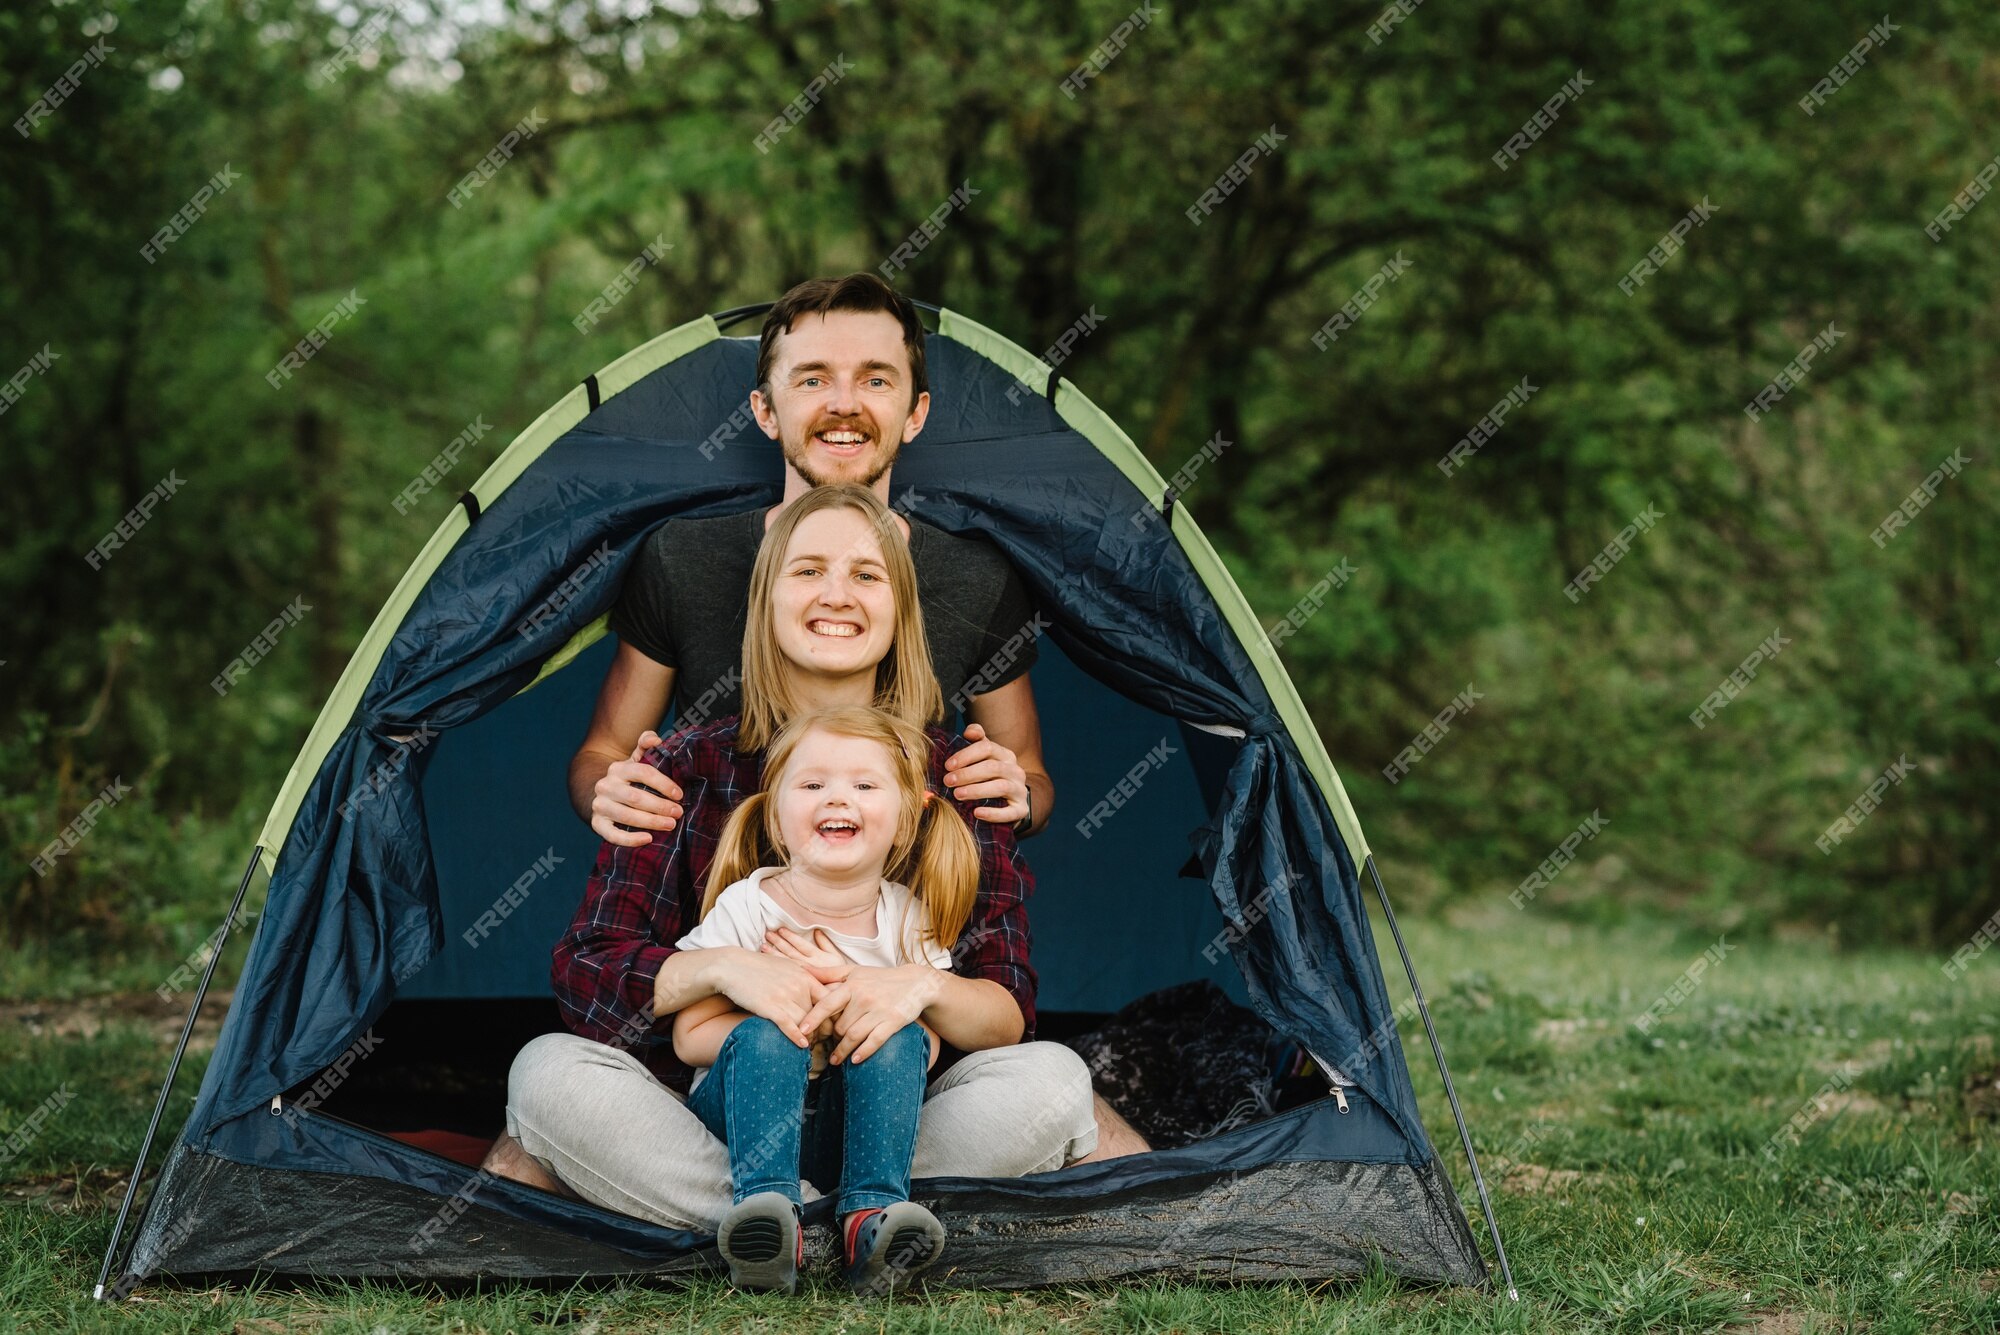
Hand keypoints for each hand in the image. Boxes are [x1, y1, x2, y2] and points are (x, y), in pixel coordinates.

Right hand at [590, 730, 684, 846]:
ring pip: (626, 816)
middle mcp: (606, 786)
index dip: (663, 784)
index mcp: (618, 768)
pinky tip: (648, 839)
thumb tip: (655, 738)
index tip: (679, 795)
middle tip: (679, 813)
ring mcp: (599, 805)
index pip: (643, 772)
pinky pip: (612, 835)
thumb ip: (646, 746)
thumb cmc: (629, 780)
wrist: (603, 796)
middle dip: (660, 806)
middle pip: (635, 797)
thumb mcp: (636, 761)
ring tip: (670, 825)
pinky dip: (630, 839)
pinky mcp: (597, 823)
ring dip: (651, 822)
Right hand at [708, 948, 827, 1046]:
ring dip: (811, 1037)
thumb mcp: (788, 967)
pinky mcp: (770, 1007)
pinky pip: (789, 1026)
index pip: (830, 999)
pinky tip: (801, 1045)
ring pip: (806, 1023)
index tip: (835, 1025)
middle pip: (820, 1014)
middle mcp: (798, 986)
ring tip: (811, 1045)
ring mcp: (784, 997)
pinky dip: (797, 1037)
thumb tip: (822, 990)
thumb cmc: (760, 968)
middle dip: (824, 1029)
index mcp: (805, 976)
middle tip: (825, 1040)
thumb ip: (805, 978)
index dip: (835, 1015)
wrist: (732, 966)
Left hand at [762, 925, 854, 978]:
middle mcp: (810, 965)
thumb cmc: (841, 977)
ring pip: (786, 962)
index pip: (801, 944)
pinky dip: (776, 966)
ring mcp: (804, 975)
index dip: (790, 936)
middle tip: (768, 934)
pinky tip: (767, 962)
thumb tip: (816, 931)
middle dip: (779, 942)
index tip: (780, 929)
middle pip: (791, 951)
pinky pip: (786, 974)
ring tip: (763, 947)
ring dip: (774, 953)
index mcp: (819, 957)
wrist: (843, 998)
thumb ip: (826, 944)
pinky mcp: (801, 984)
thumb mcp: (836, 958)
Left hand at [802, 964, 940, 1066]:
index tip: (802, 1032)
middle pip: (840, 1026)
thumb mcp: (854, 972)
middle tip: (825, 1047)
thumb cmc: (879, 978)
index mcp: (852, 985)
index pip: (827, 1003)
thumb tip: (801, 970)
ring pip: (854, 1036)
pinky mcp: (893, 1021)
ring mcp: (879, 1010)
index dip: (813, 1018)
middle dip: (832, 1039)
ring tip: (835, 1060)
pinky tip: (856, 1060)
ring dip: (843, 1051)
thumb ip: (827, 973)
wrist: (916, 983)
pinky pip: (875, 1040)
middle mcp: (864, 997)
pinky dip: (864, 1052)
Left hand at [942, 722, 1027, 824]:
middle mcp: (1015, 771)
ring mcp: (1020, 790)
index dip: (966, 755)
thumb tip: (969, 732)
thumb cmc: (989, 778)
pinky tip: (977, 813)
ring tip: (957, 795)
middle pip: (993, 767)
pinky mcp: (1021, 810)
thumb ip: (976, 742)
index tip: (948, 765)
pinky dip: (993, 813)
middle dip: (967, 773)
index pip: (987, 747)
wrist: (1011, 803)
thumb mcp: (983, 759)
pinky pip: (1010, 812)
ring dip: (977, 790)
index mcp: (1005, 755)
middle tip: (948, 781)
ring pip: (1001, 787)